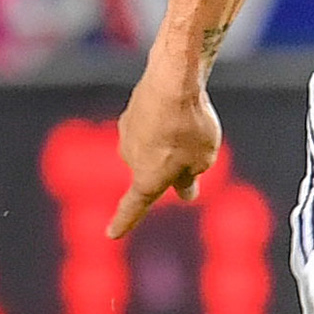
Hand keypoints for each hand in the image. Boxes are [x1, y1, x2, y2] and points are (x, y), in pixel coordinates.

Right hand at [108, 60, 222, 237]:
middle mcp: (130, 159)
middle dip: (171, 167)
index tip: (111, 234)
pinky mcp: (132, 112)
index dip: (123, 221)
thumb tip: (185, 189)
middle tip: (195, 153)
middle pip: (153, 171)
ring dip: (170, 141)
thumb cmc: (191, 126)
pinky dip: (166, 122)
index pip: (134, 207)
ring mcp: (128, 134)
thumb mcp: (202, 159)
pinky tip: (180, 107)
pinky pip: (153, 124)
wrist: (173, 80)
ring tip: (192, 124)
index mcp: (146, 179)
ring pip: (153, 146)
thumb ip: (191, 177)